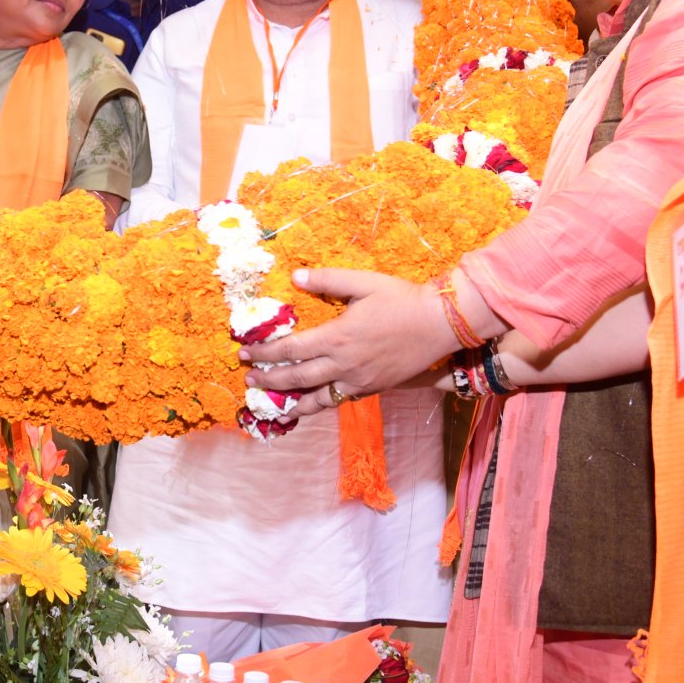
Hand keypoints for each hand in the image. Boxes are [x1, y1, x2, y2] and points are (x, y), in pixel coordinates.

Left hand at [238, 267, 460, 418]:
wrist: (439, 325)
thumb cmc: (401, 299)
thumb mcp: (363, 282)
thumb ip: (327, 280)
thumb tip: (295, 276)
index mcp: (337, 337)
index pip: (291, 349)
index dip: (264, 353)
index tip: (245, 352)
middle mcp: (344, 364)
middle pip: (297, 378)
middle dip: (268, 380)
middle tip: (248, 380)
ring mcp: (358, 380)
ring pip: (317, 398)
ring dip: (291, 401)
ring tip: (272, 404)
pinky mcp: (372, 389)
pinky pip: (339, 401)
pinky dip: (320, 405)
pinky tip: (311, 405)